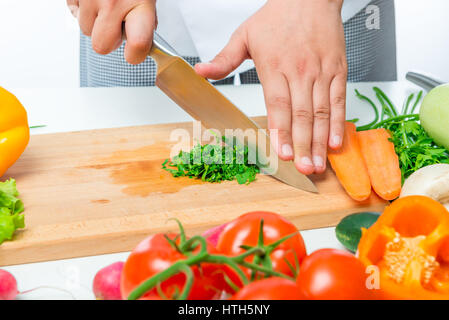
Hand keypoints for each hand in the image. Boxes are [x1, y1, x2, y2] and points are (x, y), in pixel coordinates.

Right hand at [66, 0, 156, 63]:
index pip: (138, 45)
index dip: (135, 55)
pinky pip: (74, 13)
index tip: (134, 54)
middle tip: (116, 27)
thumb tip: (142, 41)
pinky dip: (82, 10)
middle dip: (108, 41)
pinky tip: (95, 0)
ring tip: (106, 6)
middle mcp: (112, 2)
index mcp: (139, 3)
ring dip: (95, 23)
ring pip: (86, 31)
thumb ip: (145, 19)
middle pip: (102, 46)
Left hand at [195, 0, 346, 174]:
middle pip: (302, 114)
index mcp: (275, 66)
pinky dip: (338, 123)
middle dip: (302, 145)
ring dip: (320, 141)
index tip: (282, 153)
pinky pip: (339, 100)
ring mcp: (321, 72)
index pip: (278, 104)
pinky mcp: (337, 70)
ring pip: (322, 112)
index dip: (281, 131)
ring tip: (318, 164)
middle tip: (304, 169)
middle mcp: (300, 72)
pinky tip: (335, 142)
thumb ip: (224, 59)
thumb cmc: (278, 16)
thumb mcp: (244, 35)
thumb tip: (201, 71)